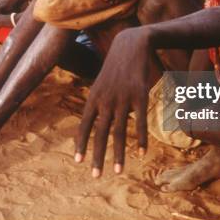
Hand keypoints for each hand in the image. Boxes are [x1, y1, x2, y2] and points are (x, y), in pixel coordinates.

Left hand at [75, 28, 153, 176]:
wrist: (131, 44)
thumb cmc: (116, 65)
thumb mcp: (102, 82)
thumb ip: (99, 102)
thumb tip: (98, 121)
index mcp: (94, 97)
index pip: (84, 125)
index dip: (81, 144)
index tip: (78, 161)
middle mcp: (105, 100)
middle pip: (100, 133)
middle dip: (97, 156)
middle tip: (96, 175)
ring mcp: (122, 98)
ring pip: (119, 132)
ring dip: (118, 154)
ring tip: (118, 171)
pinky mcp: (139, 95)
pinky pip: (139, 122)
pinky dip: (140, 139)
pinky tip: (141, 153)